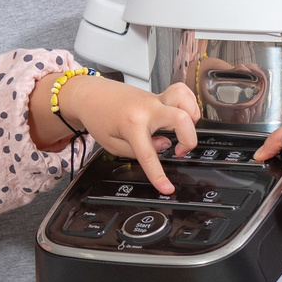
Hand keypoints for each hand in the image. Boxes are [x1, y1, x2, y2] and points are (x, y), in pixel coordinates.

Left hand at [54, 75, 199, 192]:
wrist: (89, 93)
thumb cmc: (97, 116)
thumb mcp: (111, 143)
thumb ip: (137, 151)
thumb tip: (164, 147)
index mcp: (132, 123)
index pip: (149, 154)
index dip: (159, 175)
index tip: (166, 188)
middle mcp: (148, 108)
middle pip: (181, 119)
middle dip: (189, 140)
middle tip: (179, 151)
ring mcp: (154, 99)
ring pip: (184, 99)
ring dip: (192, 117)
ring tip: (184, 130)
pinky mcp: (158, 95)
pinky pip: (181, 93)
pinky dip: (188, 104)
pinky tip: (183, 116)